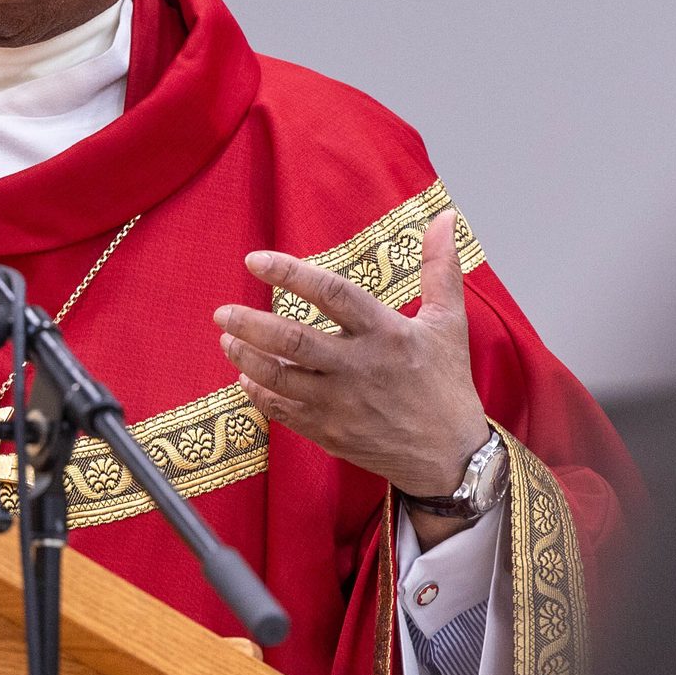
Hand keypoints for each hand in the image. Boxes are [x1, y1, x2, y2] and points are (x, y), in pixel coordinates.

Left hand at [213, 211, 489, 546]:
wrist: (453, 458)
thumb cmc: (447, 382)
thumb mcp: (449, 322)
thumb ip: (439, 267)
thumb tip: (446, 216)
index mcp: (385, 333)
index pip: (332, 293)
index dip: (291, 274)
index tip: (254, 259)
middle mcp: (359, 368)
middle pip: (294, 341)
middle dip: (251, 325)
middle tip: (222, 312)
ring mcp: (342, 404)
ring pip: (281, 379)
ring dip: (247, 358)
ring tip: (226, 339)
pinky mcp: (331, 434)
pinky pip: (285, 412)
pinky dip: (260, 395)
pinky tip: (246, 378)